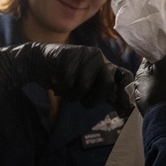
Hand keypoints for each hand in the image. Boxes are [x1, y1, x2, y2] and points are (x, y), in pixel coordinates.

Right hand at [0, 43, 133, 111]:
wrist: (40, 61)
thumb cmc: (66, 77)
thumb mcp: (88, 86)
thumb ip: (104, 95)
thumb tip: (125, 110)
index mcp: (107, 65)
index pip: (126, 77)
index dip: (125, 94)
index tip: (121, 111)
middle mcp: (100, 57)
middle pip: (108, 85)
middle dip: (94, 100)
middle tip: (83, 102)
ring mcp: (85, 54)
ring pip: (84, 86)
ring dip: (72, 96)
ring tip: (66, 92)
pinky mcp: (70, 54)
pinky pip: (68, 82)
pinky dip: (61, 89)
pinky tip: (57, 85)